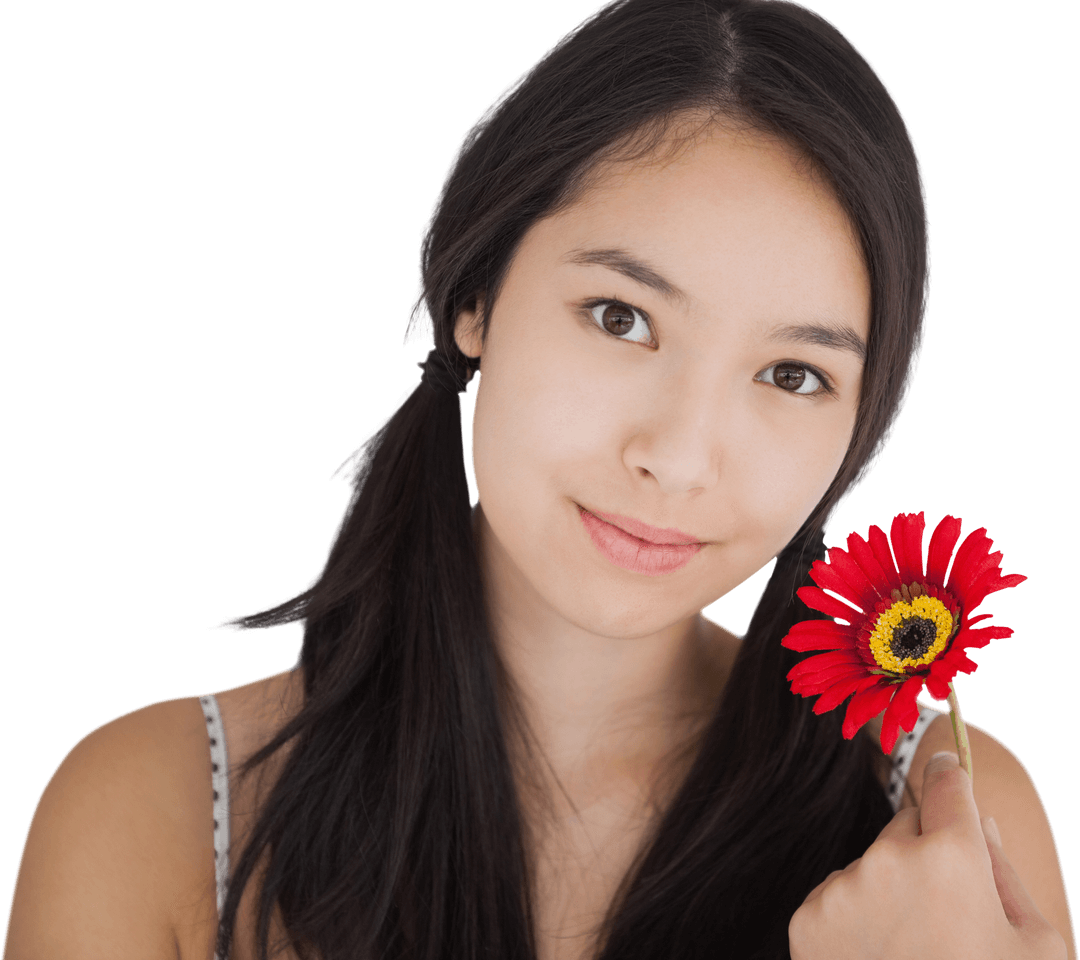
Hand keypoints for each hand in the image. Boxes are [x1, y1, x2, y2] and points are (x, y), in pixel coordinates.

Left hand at [788, 751, 1067, 959]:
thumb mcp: (1037, 947)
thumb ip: (1006, 872)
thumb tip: (979, 820)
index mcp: (952, 858)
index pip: (946, 783)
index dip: (950, 773)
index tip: (946, 765)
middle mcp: (887, 859)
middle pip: (907, 825)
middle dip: (927, 850)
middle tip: (947, 911)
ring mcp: (840, 889)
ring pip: (870, 864)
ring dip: (887, 888)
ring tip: (913, 952)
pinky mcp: (806, 919)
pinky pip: (837, 897)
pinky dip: (854, 918)